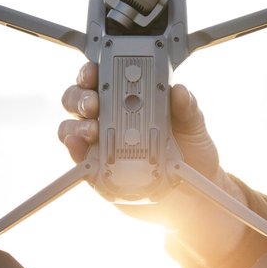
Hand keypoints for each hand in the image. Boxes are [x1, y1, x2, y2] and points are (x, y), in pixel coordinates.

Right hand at [58, 61, 246, 258]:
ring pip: (72, 125)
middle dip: (81, 96)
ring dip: (77, 124)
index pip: (103, 77)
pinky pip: (77, 156)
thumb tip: (180, 91)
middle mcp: (110, 117)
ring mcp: (100, 143)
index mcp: (131, 98)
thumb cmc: (191, 154)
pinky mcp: (95, 169)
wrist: (192, 196)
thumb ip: (187, 108)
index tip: (95, 72)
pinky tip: (79, 146)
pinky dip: (73, 149)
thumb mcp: (194, 126)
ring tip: (92, 129)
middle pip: (79, 98)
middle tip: (94, 104)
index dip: (93, 71)